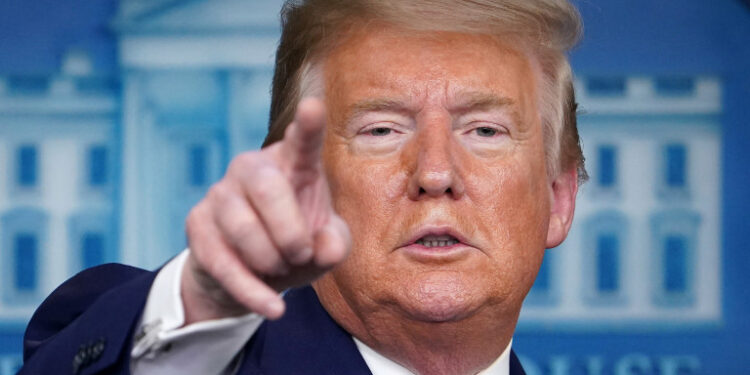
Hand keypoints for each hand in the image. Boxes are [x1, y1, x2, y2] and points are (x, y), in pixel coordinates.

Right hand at [181, 98, 350, 323]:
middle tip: (300, 254)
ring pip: (242, 228)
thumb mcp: (325, 249)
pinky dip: (253, 291)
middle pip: (266, 187)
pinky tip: (273, 307)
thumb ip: (336, 245)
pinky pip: (223, 262)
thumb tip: (325, 245)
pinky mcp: (197, 224)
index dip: (308, 125)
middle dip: (289, 231)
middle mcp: (253, 168)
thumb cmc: (296, 246)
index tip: (314, 106)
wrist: (252, 274)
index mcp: (293, 165)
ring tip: (281, 269)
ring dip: (271, 261)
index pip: (302, 141)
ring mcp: (220, 193)